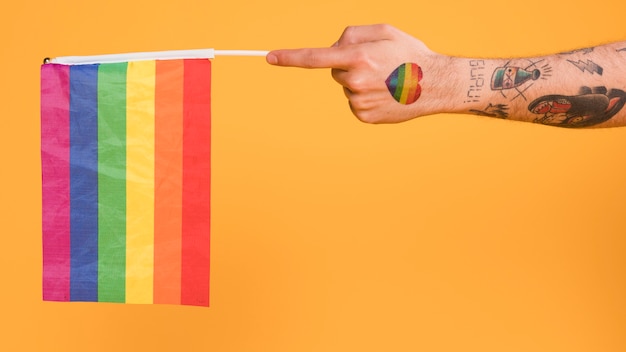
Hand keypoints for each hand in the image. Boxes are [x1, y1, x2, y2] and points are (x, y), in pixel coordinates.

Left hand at [266, 24, 441, 122]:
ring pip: (346, 88)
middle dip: (349, 66)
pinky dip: (365, 98)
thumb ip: (352, 34)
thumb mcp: (384, 31)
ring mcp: (359, 101)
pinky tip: (385, 94)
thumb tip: (333, 48)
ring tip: (386, 81)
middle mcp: (355, 80)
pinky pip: (354, 103)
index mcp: (357, 56)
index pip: (315, 58)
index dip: (290, 57)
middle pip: (335, 71)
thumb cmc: (410, 54)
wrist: (437, 84)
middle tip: (377, 66)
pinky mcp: (364, 116)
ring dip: (359, 83)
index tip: (270, 57)